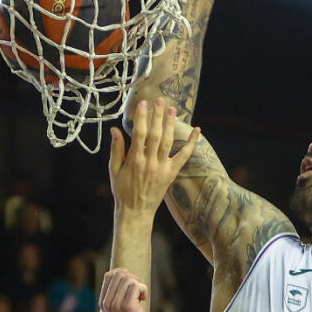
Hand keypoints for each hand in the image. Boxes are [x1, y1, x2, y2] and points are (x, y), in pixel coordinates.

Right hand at [98, 268, 155, 311]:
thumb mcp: (119, 311)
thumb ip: (116, 296)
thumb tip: (122, 274)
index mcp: (103, 303)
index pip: (109, 275)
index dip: (123, 274)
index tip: (132, 286)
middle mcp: (107, 303)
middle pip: (118, 274)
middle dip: (132, 278)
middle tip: (138, 291)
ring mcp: (116, 305)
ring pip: (128, 278)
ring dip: (139, 284)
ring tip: (141, 296)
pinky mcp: (127, 306)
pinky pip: (136, 286)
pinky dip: (143, 289)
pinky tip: (144, 299)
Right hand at [109, 98, 200, 213]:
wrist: (136, 211)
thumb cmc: (122, 190)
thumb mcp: (114, 170)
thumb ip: (116, 149)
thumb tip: (115, 129)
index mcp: (134, 160)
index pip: (139, 134)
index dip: (141, 117)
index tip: (143, 104)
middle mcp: (149, 162)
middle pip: (155, 134)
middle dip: (157, 116)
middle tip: (160, 100)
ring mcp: (162, 168)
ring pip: (168, 142)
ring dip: (170, 124)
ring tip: (172, 109)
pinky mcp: (171, 173)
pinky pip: (184, 156)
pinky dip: (192, 144)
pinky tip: (197, 131)